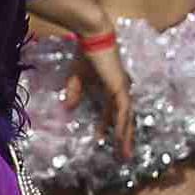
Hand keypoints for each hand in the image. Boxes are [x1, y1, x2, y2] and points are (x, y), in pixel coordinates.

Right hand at [62, 33, 134, 157]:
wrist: (93, 39)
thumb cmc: (86, 55)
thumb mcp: (77, 78)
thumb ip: (74, 93)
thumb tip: (68, 108)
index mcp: (113, 87)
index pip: (113, 111)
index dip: (108, 126)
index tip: (102, 139)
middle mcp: (121, 90)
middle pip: (125, 118)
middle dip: (124, 137)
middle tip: (123, 155)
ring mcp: (122, 90)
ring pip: (126, 118)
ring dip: (125, 137)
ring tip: (124, 153)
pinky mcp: (120, 89)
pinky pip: (123, 112)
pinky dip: (122, 126)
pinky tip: (119, 138)